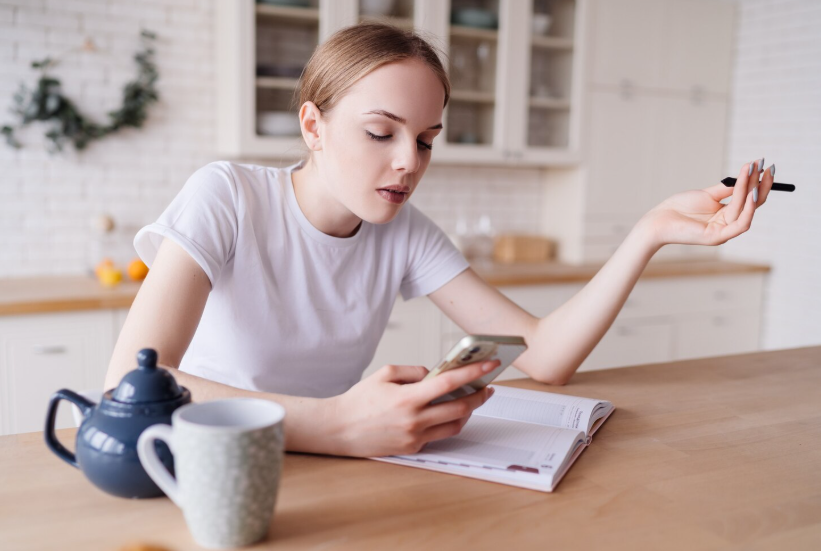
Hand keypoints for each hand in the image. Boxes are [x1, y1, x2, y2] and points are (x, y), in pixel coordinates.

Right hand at [327, 360, 499, 457]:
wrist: (339, 429)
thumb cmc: (359, 400)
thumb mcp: (385, 374)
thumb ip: (414, 371)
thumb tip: (434, 375)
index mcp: (408, 398)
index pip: (450, 383)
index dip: (473, 372)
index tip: (490, 365)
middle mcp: (414, 419)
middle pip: (460, 407)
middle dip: (479, 395)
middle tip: (488, 385)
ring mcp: (415, 436)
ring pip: (455, 424)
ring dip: (469, 411)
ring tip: (473, 398)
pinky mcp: (413, 447)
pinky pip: (440, 434)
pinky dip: (450, 422)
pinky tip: (451, 412)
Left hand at [639, 159, 773, 248]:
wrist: (659, 219)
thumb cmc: (680, 207)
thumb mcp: (707, 194)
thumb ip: (727, 189)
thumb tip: (747, 176)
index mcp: (726, 215)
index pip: (749, 199)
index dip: (758, 182)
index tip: (762, 163)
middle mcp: (728, 224)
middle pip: (753, 205)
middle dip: (762, 185)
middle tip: (768, 167)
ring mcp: (724, 232)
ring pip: (746, 210)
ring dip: (752, 191)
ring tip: (755, 174)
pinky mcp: (718, 237)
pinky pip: (740, 224)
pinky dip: (747, 209)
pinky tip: (750, 194)